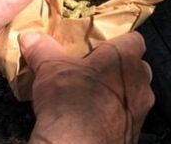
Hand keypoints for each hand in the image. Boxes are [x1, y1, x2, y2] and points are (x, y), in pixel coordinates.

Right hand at [20, 32, 154, 143]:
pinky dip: (113, 116)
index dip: (118, 40)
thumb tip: (31, 37)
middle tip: (92, 71)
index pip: (134, 39)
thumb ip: (42, 49)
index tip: (101, 44)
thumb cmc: (71, 102)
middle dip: (116, 68)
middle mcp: (139, 82)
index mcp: (125, 58)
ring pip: (133, 94)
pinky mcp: (133, 133)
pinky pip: (126, 117)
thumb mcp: (50, 68)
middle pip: (135, 67)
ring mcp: (139, 110)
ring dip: (116, 93)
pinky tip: (93, 119)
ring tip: (90, 97)